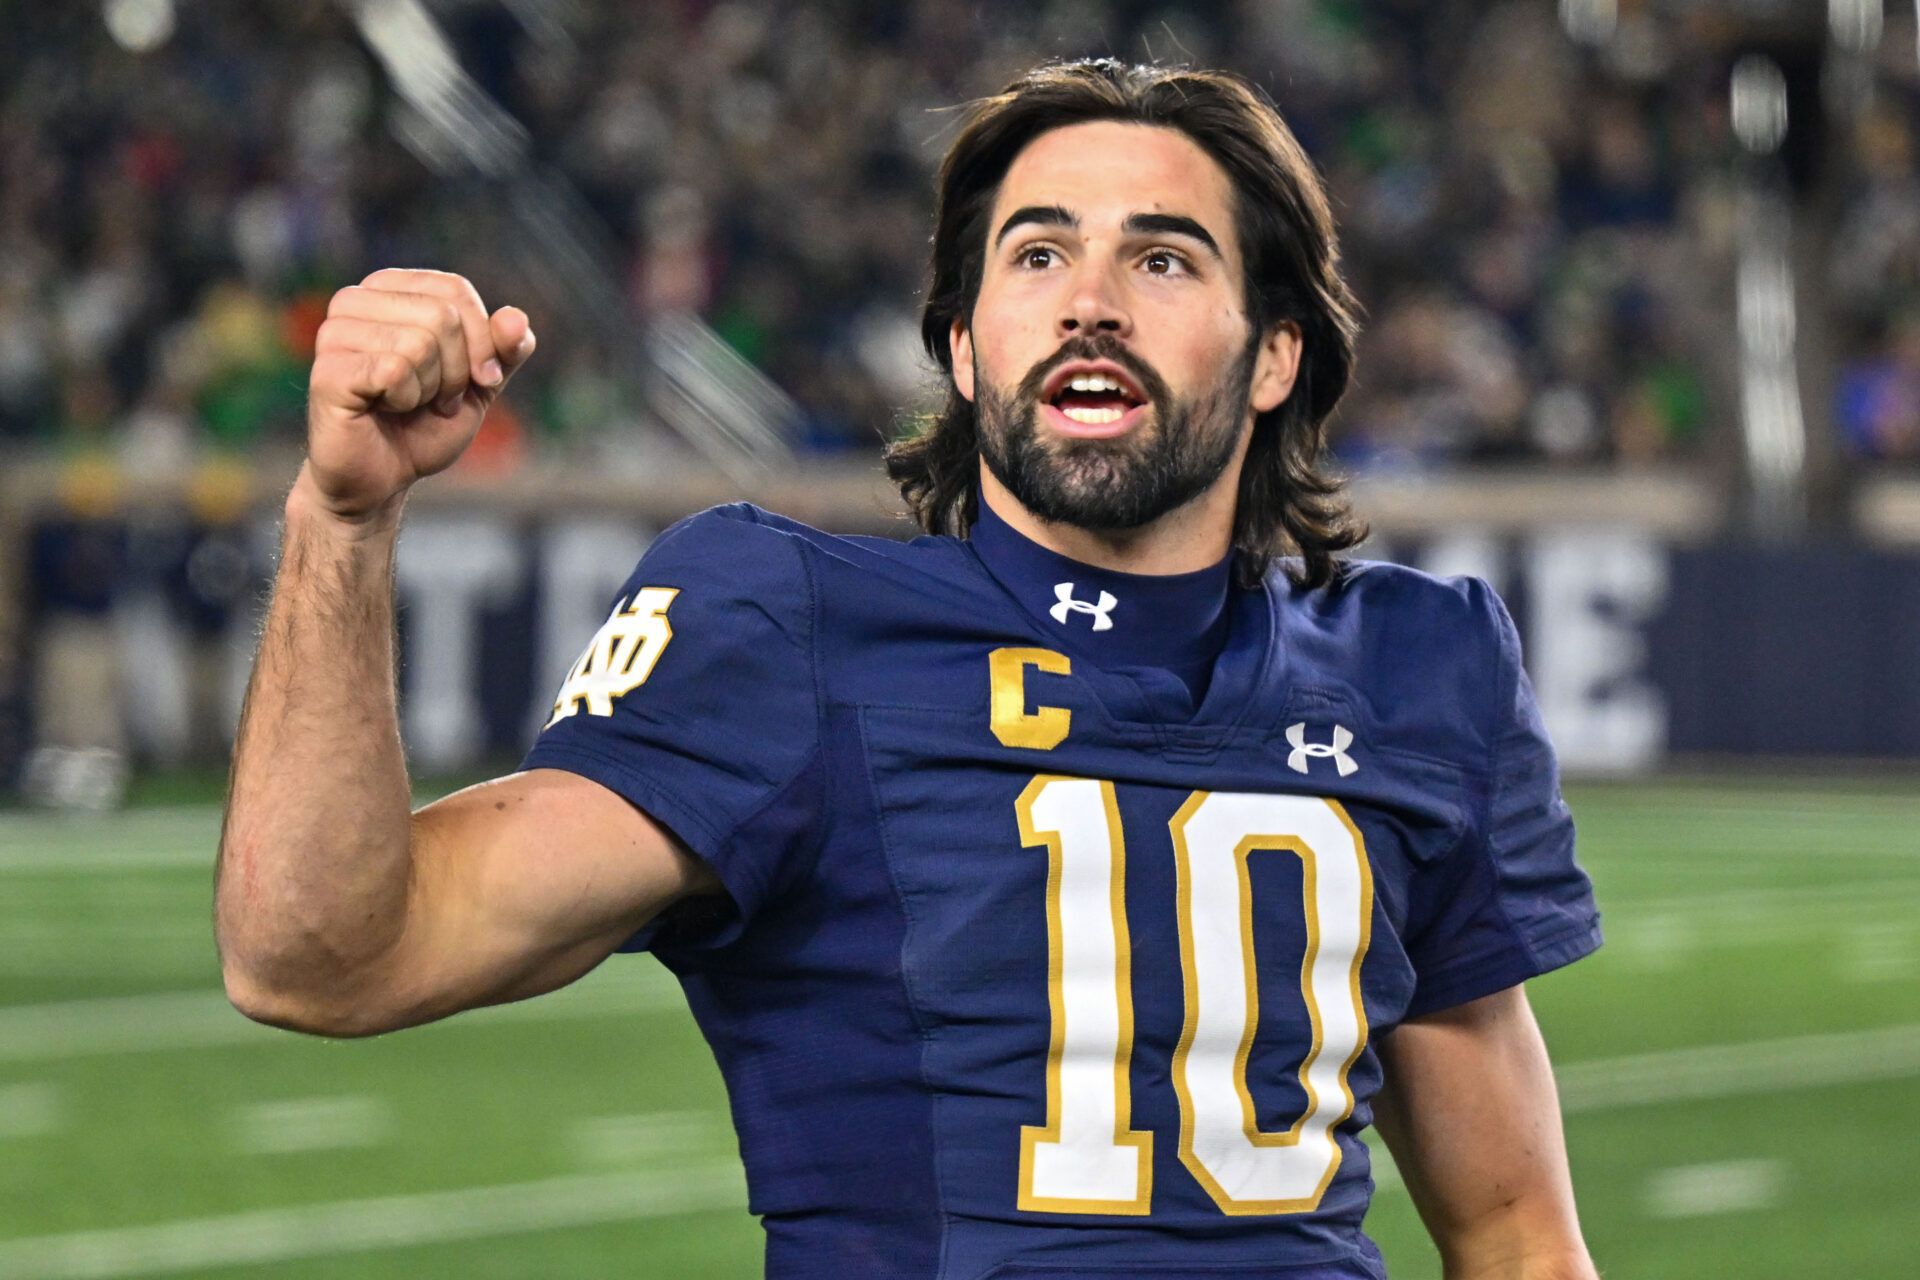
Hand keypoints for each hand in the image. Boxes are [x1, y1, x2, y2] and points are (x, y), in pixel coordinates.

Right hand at [298, 268, 536, 523]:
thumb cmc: (424, 424)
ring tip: (409, 404)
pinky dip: (405, 400)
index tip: (479, 379)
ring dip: (430, 388)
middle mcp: (354, 301)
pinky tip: (384, 409)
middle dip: (457, 371)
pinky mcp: (327, 370)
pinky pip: (394, 371)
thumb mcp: (480, 383)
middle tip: (437, 400)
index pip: (454, 289)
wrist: (383, 477)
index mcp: (389, 289)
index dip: (482, 340)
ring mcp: (334, 333)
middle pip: (442, 315)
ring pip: (419, 343)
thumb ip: (504, 349)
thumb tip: (516, 320)